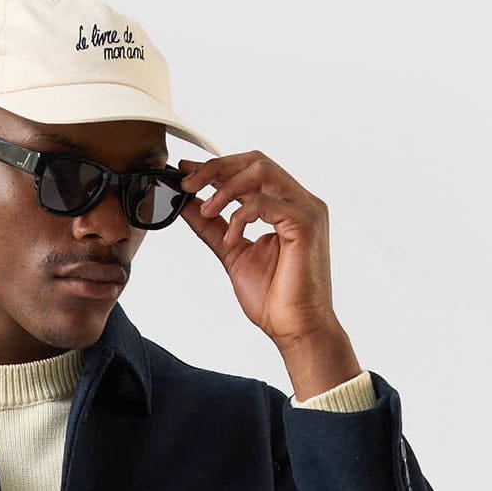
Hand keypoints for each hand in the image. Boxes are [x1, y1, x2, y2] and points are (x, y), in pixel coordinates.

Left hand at [176, 149, 361, 401]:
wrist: (295, 330)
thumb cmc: (274, 299)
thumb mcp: (231, 253)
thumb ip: (212, 226)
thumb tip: (187, 204)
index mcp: (285, 205)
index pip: (250, 170)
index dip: (216, 167)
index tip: (185, 172)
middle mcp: (299, 200)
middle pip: (255, 160)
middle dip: (216, 168)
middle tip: (188, 183)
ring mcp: (306, 209)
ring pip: (261, 171)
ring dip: (226, 187)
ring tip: (207, 210)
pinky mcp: (305, 223)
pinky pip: (265, 202)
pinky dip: (240, 215)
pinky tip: (232, 239)